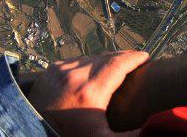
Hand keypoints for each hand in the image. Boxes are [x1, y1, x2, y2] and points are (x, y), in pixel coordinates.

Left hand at [28, 51, 148, 136]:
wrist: (32, 136)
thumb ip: (129, 136)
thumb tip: (154, 128)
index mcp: (90, 91)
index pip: (118, 63)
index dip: (135, 58)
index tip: (146, 57)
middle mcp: (74, 76)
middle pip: (106, 58)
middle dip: (123, 58)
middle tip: (135, 61)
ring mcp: (60, 71)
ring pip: (91, 58)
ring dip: (106, 60)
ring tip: (117, 66)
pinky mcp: (49, 72)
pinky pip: (75, 61)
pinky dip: (88, 63)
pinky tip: (95, 70)